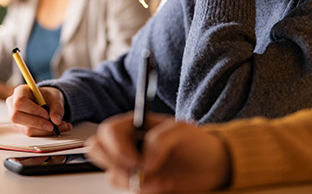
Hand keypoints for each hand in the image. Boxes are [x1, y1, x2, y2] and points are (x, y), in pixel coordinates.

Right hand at [6, 84, 71, 135]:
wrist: (48, 101)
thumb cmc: (48, 96)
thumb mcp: (55, 98)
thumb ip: (57, 108)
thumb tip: (56, 121)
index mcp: (20, 92)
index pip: (19, 102)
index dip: (32, 110)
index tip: (46, 114)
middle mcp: (14, 105)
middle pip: (17, 117)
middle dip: (36, 123)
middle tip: (52, 125)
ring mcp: (17, 118)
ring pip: (26, 128)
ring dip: (45, 130)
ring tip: (61, 126)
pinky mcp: (22, 128)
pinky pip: (32, 134)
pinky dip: (46, 133)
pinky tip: (58, 129)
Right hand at [87, 112, 230, 192]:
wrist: (214, 167)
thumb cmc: (198, 142)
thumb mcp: (183, 130)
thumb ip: (160, 139)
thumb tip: (145, 159)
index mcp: (135, 124)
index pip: (108, 131)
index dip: (117, 148)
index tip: (137, 160)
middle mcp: (129, 143)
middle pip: (97, 149)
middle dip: (115, 164)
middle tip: (138, 171)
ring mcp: (132, 164)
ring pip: (111, 174)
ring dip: (131, 181)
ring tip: (158, 180)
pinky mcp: (139, 182)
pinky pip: (127, 188)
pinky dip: (143, 190)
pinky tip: (161, 185)